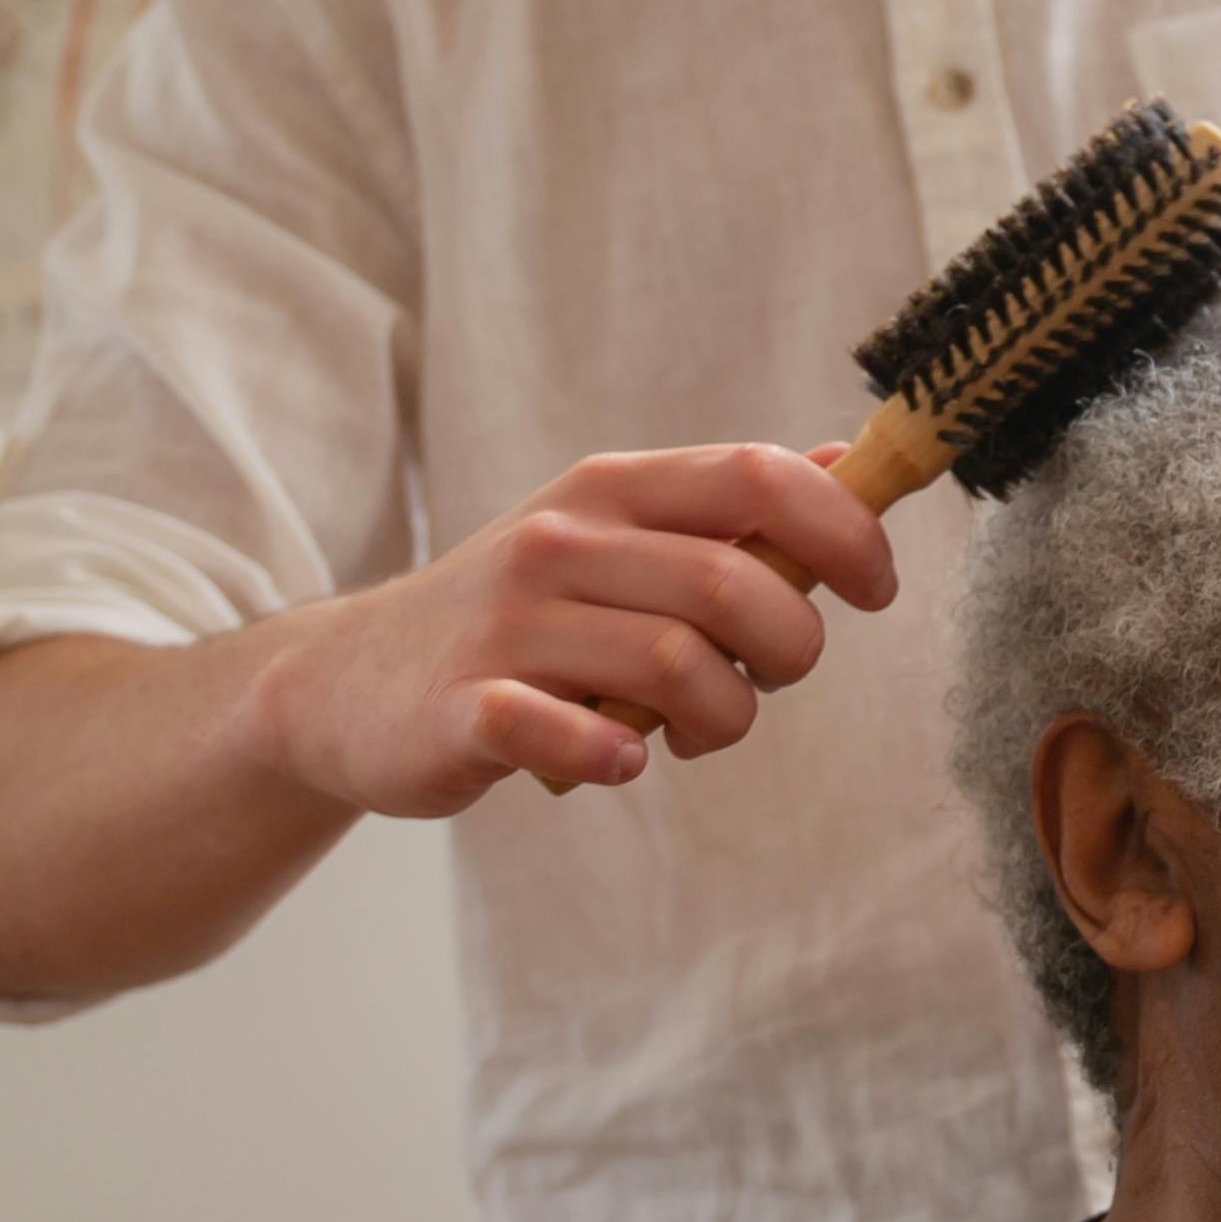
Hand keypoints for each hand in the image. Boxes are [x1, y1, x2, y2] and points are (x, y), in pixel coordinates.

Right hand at [243, 443, 899, 815]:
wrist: (346, 683)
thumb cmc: (520, 617)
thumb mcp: (614, 536)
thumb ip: (725, 507)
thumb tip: (845, 461)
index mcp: (612, 489)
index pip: (761, 477)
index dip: (846, 533)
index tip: (874, 592)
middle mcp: (562, 541)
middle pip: (734, 584)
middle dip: (791, 650)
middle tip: (767, 682)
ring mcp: (508, 624)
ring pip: (676, 664)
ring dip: (724, 718)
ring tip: (703, 731)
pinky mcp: (463, 709)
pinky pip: (564, 732)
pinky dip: (616, 757)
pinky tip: (622, 761)